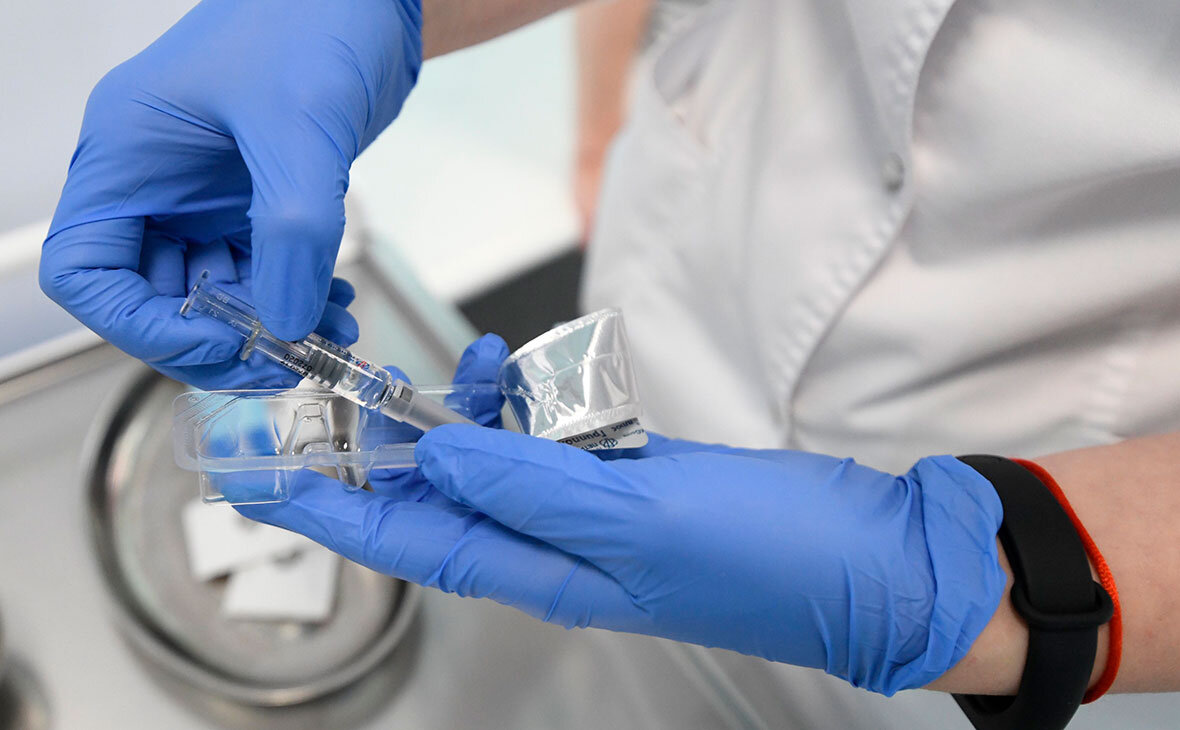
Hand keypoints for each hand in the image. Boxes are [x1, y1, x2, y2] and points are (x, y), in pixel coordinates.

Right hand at [40, 0, 421, 388]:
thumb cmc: (313, 17)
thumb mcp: (298, 127)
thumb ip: (289, 233)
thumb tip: (281, 324)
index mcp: (129, 155)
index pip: (88, 270)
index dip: (142, 324)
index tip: (216, 342)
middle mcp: (157, 181)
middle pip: (151, 295)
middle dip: (216, 338)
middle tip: (280, 360)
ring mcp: (205, 193)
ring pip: (213, 292)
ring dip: (267, 327)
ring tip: (325, 337)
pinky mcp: (253, 199)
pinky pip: (259, 270)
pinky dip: (292, 298)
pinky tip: (332, 305)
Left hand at [240, 378, 1006, 695]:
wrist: (870, 560)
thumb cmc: (766, 558)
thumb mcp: (638, 518)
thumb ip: (529, 483)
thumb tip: (440, 451)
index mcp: (545, 572)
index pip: (409, 537)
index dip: (330, 505)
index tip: (263, 472)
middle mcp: (556, 550)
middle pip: (436, 503)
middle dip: (375, 453)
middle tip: (328, 399)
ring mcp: (594, 516)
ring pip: (489, 466)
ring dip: (457, 416)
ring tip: (459, 362)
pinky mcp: (631, 482)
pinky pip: (547, 445)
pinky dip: (524, 408)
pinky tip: (523, 376)